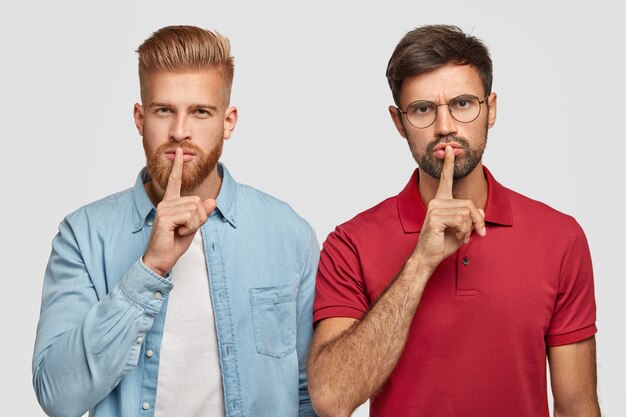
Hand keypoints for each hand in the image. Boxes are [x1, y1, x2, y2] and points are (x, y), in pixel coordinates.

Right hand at [142, 148, 216, 275]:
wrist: (161, 258)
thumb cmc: (174, 243)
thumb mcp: (193, 227)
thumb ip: (202, 214)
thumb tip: (213, 200)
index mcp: (171, 203)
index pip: (175, 181)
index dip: (178, 166)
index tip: (181, 152)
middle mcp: (166, 202)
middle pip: (198, 201)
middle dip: (199, 218)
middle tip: (185, 229)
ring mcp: (164, 208)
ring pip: (195, 209)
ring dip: (194, 224)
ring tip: (180, 231)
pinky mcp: (164, 216)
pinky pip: (189, 216)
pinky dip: (189, 227)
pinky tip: (177, 233)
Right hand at [413, 145, 485, 270]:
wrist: (428, 257)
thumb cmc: (442, 243)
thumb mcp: (461, 229)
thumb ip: (470, 218)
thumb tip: (481, 211)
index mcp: (441, 201)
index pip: (446, 179)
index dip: (448, 164)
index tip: (450, 149)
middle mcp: (436, 201)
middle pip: (469, 203)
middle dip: (478, 220)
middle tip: (479, 233)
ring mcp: (434, 208)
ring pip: (466, 213)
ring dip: (469, 228)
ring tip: (462, 236)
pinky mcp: (435, 218)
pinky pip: (460, 220)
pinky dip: (464, 232)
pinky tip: (457, 237)